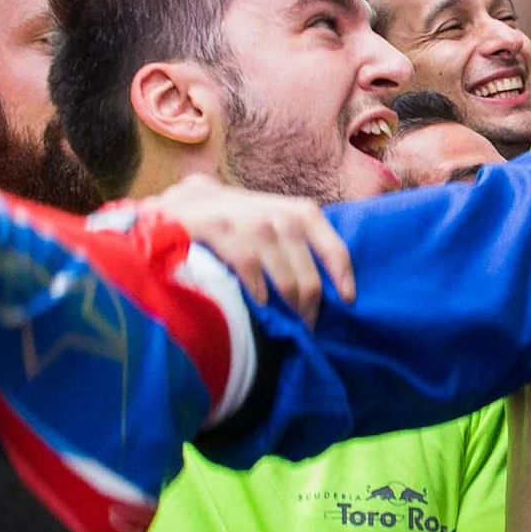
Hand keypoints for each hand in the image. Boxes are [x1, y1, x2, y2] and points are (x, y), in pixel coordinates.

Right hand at [144, 172, 353, 323]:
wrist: (182, 206)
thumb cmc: (233, 223)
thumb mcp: (270, 223)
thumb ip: (294, 244)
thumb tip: (322, 286)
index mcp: (297, 213)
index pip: (333, 246)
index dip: (343, 277)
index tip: (348, 302)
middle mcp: (278, 215)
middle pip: (308, 275)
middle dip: (310, 306)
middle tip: (307, 325)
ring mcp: (248, 221)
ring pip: (284, 276)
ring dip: (288, 304)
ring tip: (287, 321)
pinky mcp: (220, 229)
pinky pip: (250, 267)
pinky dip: (257, 289)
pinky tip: (259, 302)